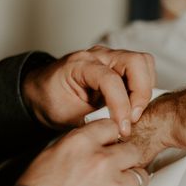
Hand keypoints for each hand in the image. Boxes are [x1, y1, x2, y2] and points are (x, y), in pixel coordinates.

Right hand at [17, 119, 148, 185]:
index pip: (110, 127)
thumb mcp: (48, 157)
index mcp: (81, 144)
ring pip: (139, 178)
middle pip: (132, 151)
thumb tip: (93, 143)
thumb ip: (76, 146)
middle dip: (125, 161)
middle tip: (115, 172)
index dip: (111, 138)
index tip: (112, 145)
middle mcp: (102, 162)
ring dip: (128, 185)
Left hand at [22, 45, 154, 136]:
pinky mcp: (118, 66)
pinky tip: (130, 107)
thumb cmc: (50, 100)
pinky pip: (141, 71)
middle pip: (136, 62)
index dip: (120, 105)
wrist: (41, 91)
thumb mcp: (66, 116)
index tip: (122, 127)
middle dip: (140, 93)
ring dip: (144, 90)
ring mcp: (110, 58)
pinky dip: (142, 89)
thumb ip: (93, 121)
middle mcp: (98, 55)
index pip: (110, 79)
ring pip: (143, 64)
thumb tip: (118, 129)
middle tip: (132, 119)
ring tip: (132, 113)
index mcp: (80, 64)